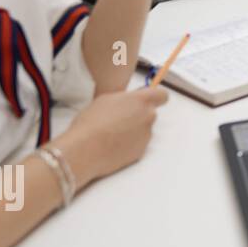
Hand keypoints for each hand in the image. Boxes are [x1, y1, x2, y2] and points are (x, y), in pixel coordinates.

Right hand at [53, 86, 168, 189]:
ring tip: (111, 134)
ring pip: (144, 130)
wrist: (85, 149)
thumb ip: (125, 98)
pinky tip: (112, 145)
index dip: (155, 98)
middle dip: (139, 115)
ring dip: (133, 130)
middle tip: (119, 119)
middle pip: (150, 113)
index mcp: (141, 100)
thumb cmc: (91, 122)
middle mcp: (149, 117)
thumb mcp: (106, 99)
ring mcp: (147, 135)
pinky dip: (129, 144)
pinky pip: (138, 144)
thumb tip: (131, 101)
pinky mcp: (141, 151)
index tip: (147, 100)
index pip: (162, 95)